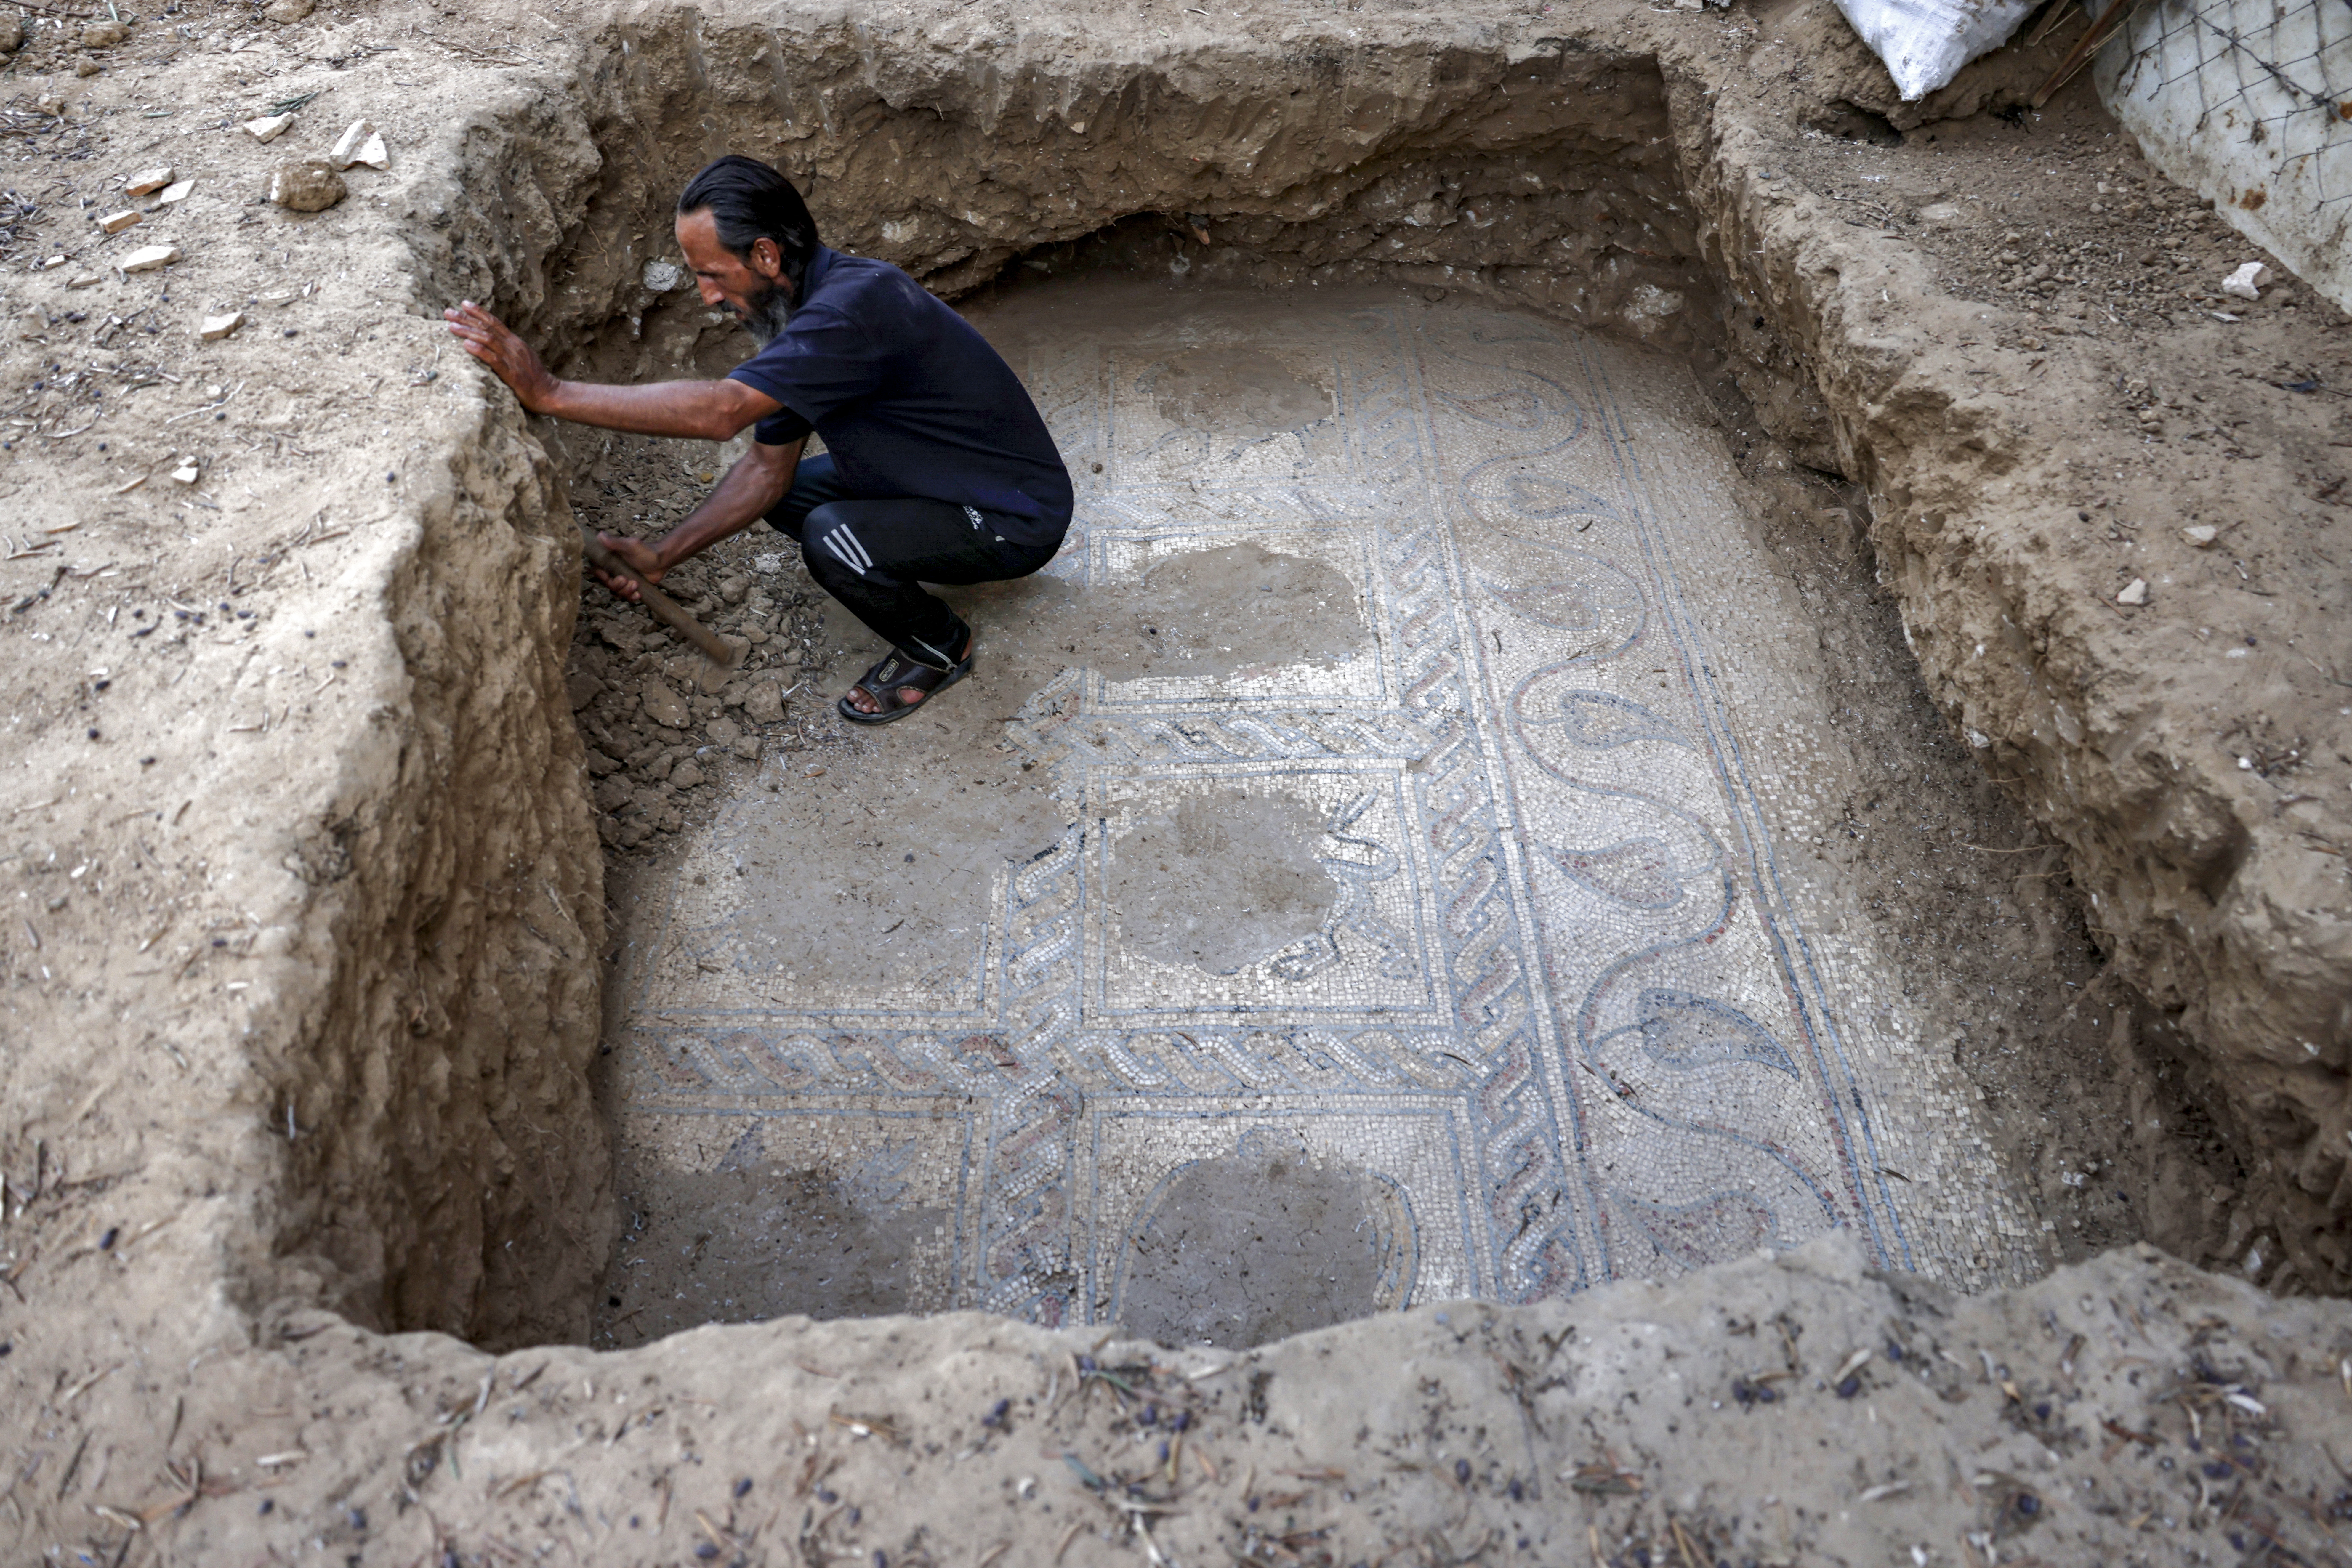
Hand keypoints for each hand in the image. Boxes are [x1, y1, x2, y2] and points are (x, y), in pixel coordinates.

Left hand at [443, 301, 557, 411]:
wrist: (549, 393)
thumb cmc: (533, 379)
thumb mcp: (521, 358)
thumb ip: (507, 350)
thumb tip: (489, 344)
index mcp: (515, 342)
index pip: (494, 322)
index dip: (479, 312)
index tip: (463, 304)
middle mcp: (513, 347)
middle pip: (487, 327)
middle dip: (466, 319)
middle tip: (448, 312)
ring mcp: (512, 359)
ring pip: (487, 340)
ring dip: (468, 331)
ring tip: (451, 326)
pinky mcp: (511, 373)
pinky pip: (493, 359)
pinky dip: (479, 350)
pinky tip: (467, 345)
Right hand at [591, 531, 663, 603]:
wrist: (663, 560)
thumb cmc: (648, 551)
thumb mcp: (631, 545)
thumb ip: (616, 542)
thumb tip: (600, 536)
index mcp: (611, 560)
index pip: (597, 569)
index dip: (599, 575)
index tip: (607, 576)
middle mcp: (615, 570)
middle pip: (607, 583)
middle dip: (615, 585)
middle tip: (625, 580)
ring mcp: (624, 579)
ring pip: (617, 591)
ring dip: (625, 591)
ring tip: (635, 584)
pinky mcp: (632, 587)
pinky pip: (627, 596)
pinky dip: (632, 597)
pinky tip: (638, 594)